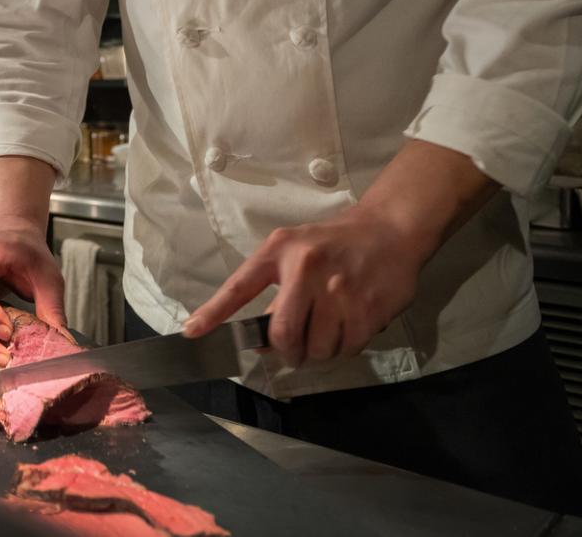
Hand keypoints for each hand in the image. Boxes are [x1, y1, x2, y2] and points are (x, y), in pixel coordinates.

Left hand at [181, 207, 422, 365]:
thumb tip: (257, 339)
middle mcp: (307, 268)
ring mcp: (340, 290)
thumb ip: (271, 288)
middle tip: (294, 349)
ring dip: (318, 351)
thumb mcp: (295, 250)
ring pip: (316, 349)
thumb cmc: (333, 243)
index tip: (192, 333)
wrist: (389, 230)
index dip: (214, 313)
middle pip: (282, 334)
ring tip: (328, 330)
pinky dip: (344, 348)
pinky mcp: (369, 310)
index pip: (240, 286)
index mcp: (281, 251)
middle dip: (286, 351)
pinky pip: (346, 350)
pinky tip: (349, 326)